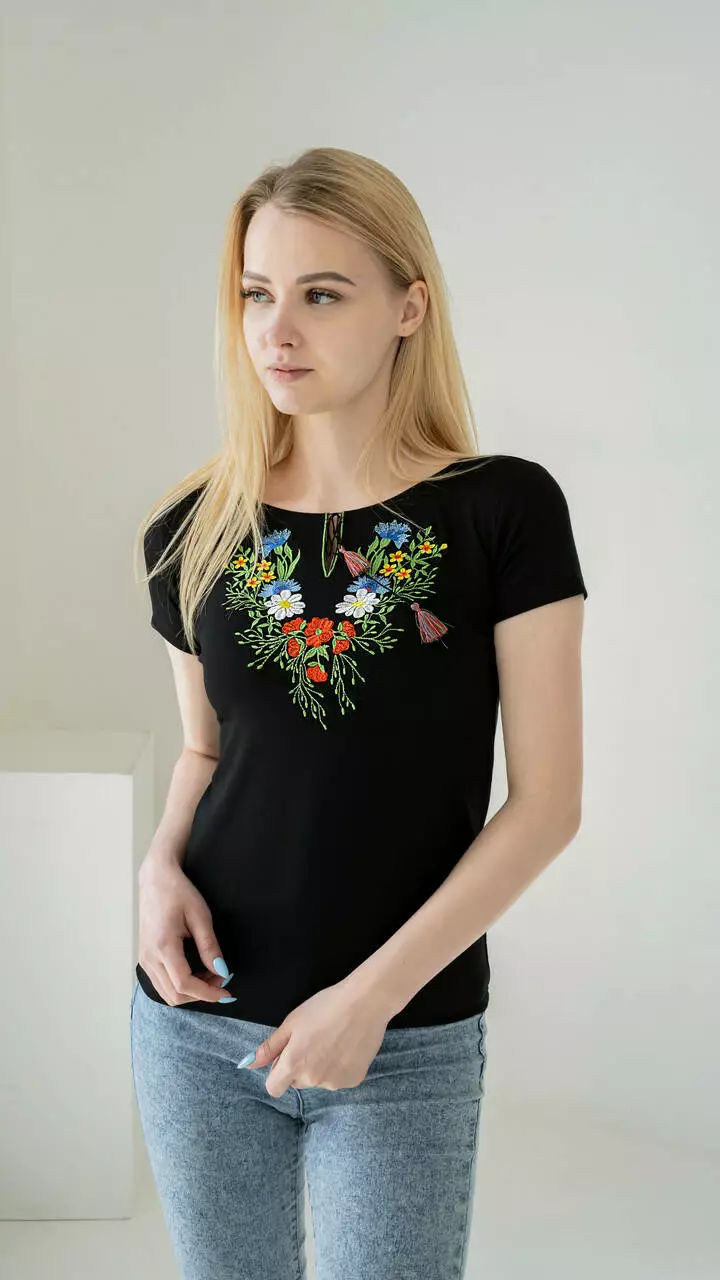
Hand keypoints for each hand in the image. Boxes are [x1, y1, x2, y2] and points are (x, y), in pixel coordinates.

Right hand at [138, 860, 233, 1005]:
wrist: (155, 880)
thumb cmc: (178, 893)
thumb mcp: (200, 916)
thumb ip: (210, 947)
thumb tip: (221, 972)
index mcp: (163, 945)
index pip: (184, 984)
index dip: (208, 993)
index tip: (227, 993)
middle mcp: (149, 957)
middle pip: (175, 995)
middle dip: (201, 994)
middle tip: (222, 979)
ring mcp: (144, 959)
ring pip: (166, 994)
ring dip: (191, 992)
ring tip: (210, 976)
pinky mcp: (145, 958)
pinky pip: (161, 984)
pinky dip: (180, 987)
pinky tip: (195, 974)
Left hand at [243, 978, 391, 1096]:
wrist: (365, 1002)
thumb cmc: (325, 1007)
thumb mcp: (292, 1022)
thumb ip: (270, 1047)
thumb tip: (248, 1064)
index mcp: (294, 1064)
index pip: (273, 1088)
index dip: (276, 1072)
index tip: (286, 1056)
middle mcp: (313, 1079)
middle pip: (297, 1082)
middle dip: (300, 1067)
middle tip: (313, 1041)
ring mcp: (335, 1082)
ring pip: (319, 1080)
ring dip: (320, 1067)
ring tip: (333, 1040)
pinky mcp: (353, 1080)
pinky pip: (338, 1078)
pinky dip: (339, 1067)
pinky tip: (346, 1046)